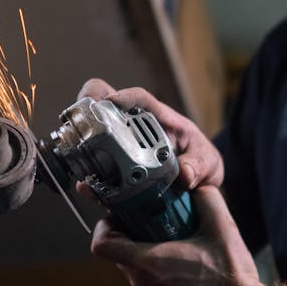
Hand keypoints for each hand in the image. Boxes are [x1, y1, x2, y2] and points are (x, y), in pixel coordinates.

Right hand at [77, 78, 223, 190]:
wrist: (199, 187)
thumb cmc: (201, 161)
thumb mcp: (207, 162)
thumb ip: (198, 165)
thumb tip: (186, 176)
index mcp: (159, 119)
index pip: (139, 99)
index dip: (123, 97)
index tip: (111, 101)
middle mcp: (135, 130)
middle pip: (104, 109)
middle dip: (88, 113)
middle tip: (80, 126)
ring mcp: (123, 151)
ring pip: (94, 139)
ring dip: (83, 147)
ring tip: (79, 162)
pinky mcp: (119, 174)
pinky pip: (100, 173)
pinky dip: (90, 179)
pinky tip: (87, 188)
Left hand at [90, 185, 264, 285]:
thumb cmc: (233, 282)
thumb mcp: (223, 230)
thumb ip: (207, 200)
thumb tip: (199, 186)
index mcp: (148, 264)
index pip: (101, 244)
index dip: (105, 226)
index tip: (119, 217)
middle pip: (122, 257)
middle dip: (135, 239)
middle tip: (159, 227)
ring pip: (140, 277)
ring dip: (152, 262)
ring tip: (180, 252)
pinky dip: (164, 282)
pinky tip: (191, 276)